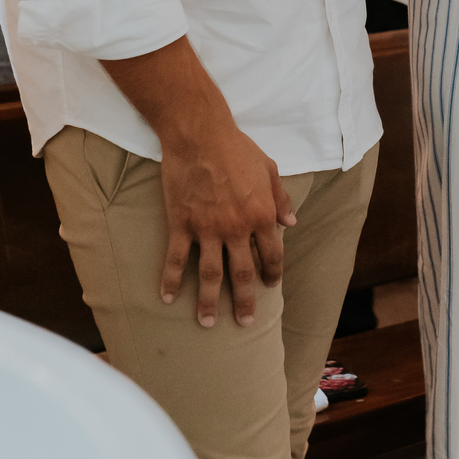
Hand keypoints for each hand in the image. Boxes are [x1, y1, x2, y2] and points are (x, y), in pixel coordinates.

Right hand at [158, 117, 296, 326]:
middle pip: (242, 273)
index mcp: (261, 215)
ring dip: (208, 302)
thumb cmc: (237, 148)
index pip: (271, 254)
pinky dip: (171, 280)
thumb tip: (291, 221)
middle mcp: (236, 228)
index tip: (270, 286)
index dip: (272, 272)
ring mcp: (207, 228)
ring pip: (209, 274)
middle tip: (246, 322)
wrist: (200, 134)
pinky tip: (167, 298)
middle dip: (244, 301)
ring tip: (207, 323)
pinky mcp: (181, 223)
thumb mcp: (269, 169)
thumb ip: (280, 198)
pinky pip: (176, 258)